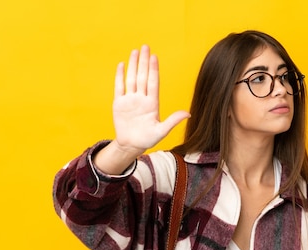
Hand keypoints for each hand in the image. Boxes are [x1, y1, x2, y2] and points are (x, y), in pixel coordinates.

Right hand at [94, 45, 190, 174]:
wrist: (131, 145)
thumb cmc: (148, 139)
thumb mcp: (162, 131)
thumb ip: (173, 121)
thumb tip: (188, 114)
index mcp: (152, 103)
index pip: (153, 82)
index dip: (153, 69)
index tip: (154, 57)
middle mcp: (141, 98)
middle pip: (143, 76)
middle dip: (144, 61)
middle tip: (146, 46)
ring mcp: (130, 100)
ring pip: (132, 78)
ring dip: (133, 65)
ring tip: (135, 51)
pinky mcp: (119, 103)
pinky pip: (119, 87)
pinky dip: (120, 76)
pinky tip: (122, 65)